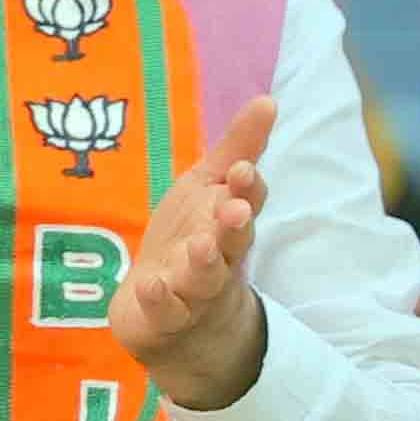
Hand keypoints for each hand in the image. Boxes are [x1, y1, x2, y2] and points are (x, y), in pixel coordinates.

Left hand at [110, 91, 281, 410]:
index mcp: (228, 224)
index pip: (246, 203)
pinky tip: (150, 285)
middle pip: (231, 243)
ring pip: (203, 279)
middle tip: (236, 209)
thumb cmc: (195, 239)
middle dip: (235, 226)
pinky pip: (164, 311)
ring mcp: (191, 291)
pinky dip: (158, 299)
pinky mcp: (163, 318)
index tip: (245, 170)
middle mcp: (217, 258)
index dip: (247, 188)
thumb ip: (237, 150)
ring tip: (200, 245)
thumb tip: (269, 100)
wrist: (176, 321)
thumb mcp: (209, 190)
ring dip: (203, 263)